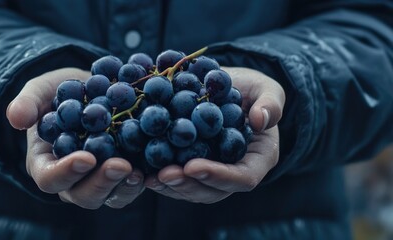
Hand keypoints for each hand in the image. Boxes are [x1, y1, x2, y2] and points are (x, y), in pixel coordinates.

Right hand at [6, 68, 143, 208]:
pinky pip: (133, 185)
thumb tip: (15, 117)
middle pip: (83, 195)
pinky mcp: (124, 173)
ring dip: (126, 187)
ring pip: (111, 196)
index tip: (86, 157)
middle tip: (120, 166)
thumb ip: (28, 102)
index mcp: (45, 163)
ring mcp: (100, 179)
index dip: (66, 172)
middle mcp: (73, 179)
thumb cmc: (60, 93)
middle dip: (102, 183)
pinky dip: (145, 178)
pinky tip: (157, 167)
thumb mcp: (41, 90)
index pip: (50, 178)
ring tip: (140, 171)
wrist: (90, 91)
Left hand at [144, 67, 284, 203]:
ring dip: (171, 186)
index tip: (193, 166)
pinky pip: (178, 178)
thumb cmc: (252, 89)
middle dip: (188, 185)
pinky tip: (143, 170)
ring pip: (192, 190)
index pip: (243, 178)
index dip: (218, 176)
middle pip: (213, 191)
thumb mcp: (266, 89)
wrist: (227, 88)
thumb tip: (261, 120)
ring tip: (149, 177)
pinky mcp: (192, 166)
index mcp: (258, 158)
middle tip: (164, 174)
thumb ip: (271, 103)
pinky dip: (161, 177)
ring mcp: (212, 172)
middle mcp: (234, 172)